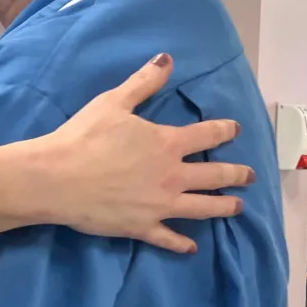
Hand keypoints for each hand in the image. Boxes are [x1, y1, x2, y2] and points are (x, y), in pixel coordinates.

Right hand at [15, 53, 252, 252]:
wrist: (57, 178)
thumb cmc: (84, 136)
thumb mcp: (113, 102)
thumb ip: (143, 82)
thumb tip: (167, 59)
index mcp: (167, 144)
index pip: (207, 135)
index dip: (225, 131)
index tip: (235, 130)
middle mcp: (172, 176)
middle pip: (215, 176)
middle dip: (236, 175)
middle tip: (250, 176)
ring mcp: (160, 206)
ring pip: (202, 208)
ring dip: (224, 207)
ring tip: (238, 208)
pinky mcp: (143, 227)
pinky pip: (169, 238)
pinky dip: (182, 244)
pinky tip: (192, 247)